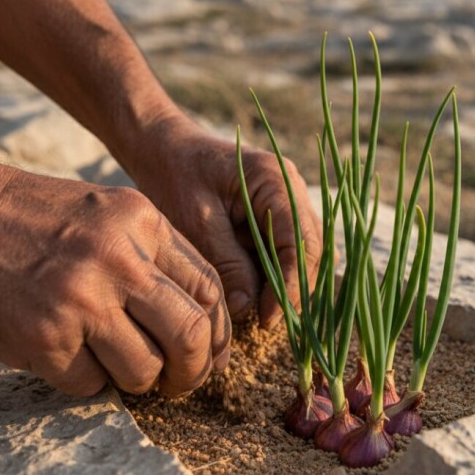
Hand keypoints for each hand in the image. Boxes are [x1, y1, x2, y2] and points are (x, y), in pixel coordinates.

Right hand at [0, 156, 229, 396]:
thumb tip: (199, 317)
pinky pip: (90, 384)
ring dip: (139, 382)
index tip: (209, 352)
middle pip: (192, 334)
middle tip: (180, 383)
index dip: (218, 332)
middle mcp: (119, 260)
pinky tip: (70, 358)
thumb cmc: (28, 214)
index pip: (210, 289)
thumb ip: (153, 254)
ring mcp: (81, 300)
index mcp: (142, 222)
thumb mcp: (106, 211)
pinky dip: (88, 382)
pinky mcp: (43, 338)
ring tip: (118, 368)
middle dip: (195, 371)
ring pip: (145, 370)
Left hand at [124, 116, 322, 328]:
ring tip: (262, 316)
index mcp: (276, 181)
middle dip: (294, 291)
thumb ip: (226, 262)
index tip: (267, 320)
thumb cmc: (174, 177)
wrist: (163, 149)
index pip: (301, 243)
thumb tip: (249, 308)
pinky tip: (258, 298)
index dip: (291, 287)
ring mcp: (288, 201)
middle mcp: (292, 189)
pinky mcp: (276, 215)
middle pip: (311, 251)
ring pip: (304, 254)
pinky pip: (287, 250)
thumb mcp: (195, 222)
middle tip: (266, 325)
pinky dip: (277, 275)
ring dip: (288, 285)